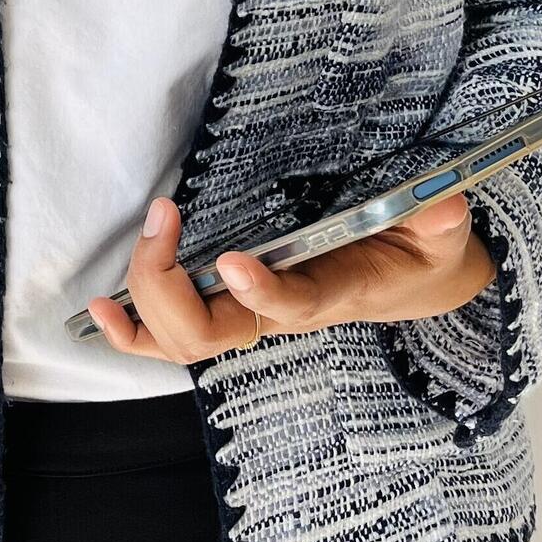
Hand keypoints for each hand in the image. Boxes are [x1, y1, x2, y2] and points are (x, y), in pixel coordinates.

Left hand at [85, 192, 496, 364]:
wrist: (407, 280)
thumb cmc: (416, 253)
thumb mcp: (440, 236)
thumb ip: (438, 220)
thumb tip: (439, 203)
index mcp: (334, 292)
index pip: (295, 306)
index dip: (262, 293)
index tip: (232, 262)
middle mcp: (283, 313)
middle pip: (212, 332)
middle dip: (170, 285)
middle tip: (162, 218)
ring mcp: (250, 318)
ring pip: (182, 339)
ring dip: (145, 297)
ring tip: (137, 238)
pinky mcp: (230, 311)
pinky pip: (169, 337)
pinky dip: (130, 329)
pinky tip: (101, 308)